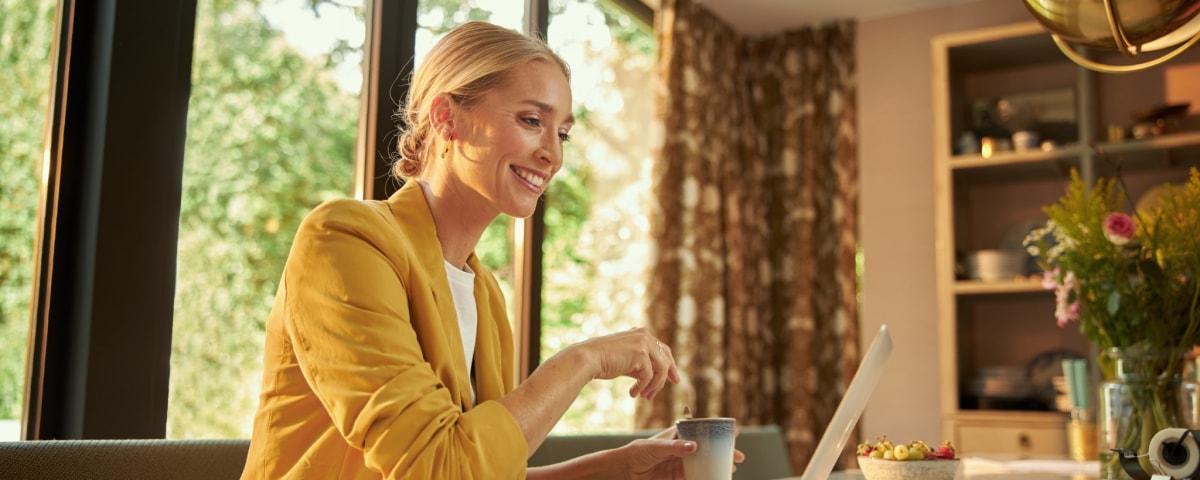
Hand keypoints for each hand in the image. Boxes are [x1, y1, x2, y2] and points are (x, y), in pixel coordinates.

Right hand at [568, 328, 679, 398]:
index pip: (662, 350)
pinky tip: (633, 394)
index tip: (674, 379)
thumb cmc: (602, 361)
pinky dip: (643, 387)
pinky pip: (649, 376)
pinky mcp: (641, 353)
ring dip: (654, 386)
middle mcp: (645, 335)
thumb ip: (640, 365)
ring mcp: (644, 343)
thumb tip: (654, 378)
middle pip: (666, 358)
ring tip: (645, 396)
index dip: (670, 365)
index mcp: (641, 334)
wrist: (588, 358)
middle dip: (669, 375)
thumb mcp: (626, 361)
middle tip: (672, 386)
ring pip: (660, 369)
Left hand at [618, 428, 745, 479]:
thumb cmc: (637, 452)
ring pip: (704, 463)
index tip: (734, 431)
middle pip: (707, 448)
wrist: (625, 471)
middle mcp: (682, 447)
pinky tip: (715, 478)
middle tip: (739, 457)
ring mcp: (681, 462)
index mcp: (678, 434)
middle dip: (723, 451)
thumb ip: (674, 448)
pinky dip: (705, 478)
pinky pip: (695, 476)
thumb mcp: (655, 447)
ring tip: (731, 469)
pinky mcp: (677, 476)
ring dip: (717, 465)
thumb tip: (694, 447)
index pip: (701, 429)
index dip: (718, 430)